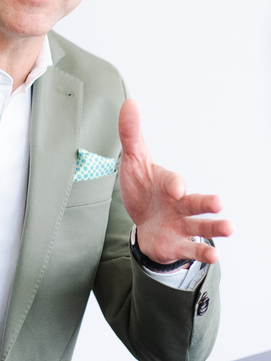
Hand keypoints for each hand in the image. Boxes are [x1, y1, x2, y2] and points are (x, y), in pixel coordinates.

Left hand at [118, 99, 232, 265]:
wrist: (144, 219)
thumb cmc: (143, 188)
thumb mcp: (133, 161)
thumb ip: (132, 135)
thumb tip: (130, 104)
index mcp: (169, 183)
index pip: (173, 182)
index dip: (173, 184)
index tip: (176, 187)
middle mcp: (180, 204)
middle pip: (196, 203)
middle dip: (207, 203)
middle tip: (219, 202)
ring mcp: (181, 225)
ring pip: (200, 226)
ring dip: (214, 228)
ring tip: (229, 228)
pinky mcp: (177, 244)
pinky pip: (191, 249)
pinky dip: (201, 252)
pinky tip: (214, 255)